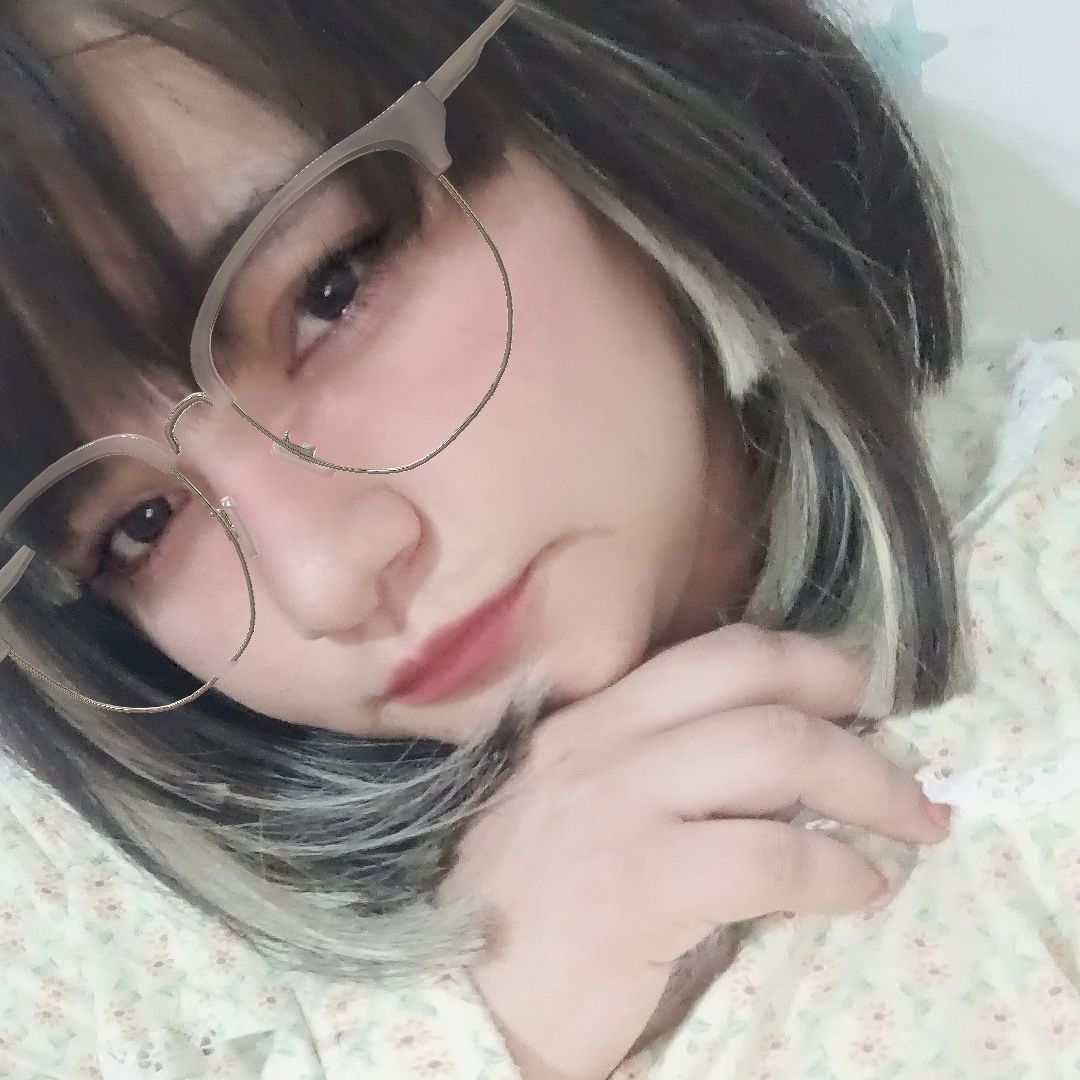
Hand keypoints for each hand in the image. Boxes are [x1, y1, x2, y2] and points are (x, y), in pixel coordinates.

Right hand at [439, 625, 950, 1079]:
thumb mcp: (575, 811)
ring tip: (913, 822)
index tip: (853, 691)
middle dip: (850, 702)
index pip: (713, 654)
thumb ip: (651, 775)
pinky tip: (859, 889)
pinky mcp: (636, 882)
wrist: (451, 1001)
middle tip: (903, 750)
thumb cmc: (521, 912)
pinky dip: (836, 868)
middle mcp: (601, 741)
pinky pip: (770, 854)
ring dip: (869, 783)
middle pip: (756, 679)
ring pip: (777, 749)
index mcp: (589, 719)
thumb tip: (771, 777)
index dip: (803, 660)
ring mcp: (616, 805)